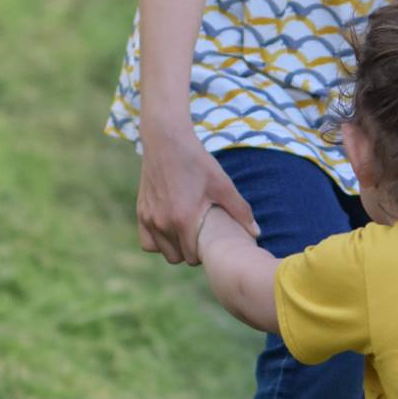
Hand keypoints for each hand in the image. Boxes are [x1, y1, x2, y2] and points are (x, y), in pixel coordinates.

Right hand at [136, 126, 258, 264]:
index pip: (193, 257)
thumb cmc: (197, 161)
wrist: (166, 140)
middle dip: (190, 253)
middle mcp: (162, 222)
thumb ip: (240, 211)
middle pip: (177, 258)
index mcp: (183, 219)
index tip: (211, 242)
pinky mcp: (141, 211)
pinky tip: (170, 231)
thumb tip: (256, 233)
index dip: (204, 254)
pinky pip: (147, 240)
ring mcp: (149, 218)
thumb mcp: (222, 184)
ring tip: (186, 235)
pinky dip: (158, 241)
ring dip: (174, 248)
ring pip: (162, 251)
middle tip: (201, 239)